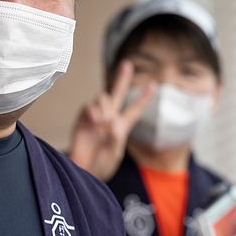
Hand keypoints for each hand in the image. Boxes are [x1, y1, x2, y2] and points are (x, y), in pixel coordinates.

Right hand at [68, 60, 154, 180]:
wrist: (82, 171)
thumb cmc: (100, 166)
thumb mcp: (114, 155)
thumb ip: (115, 137)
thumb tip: (110, 120)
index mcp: (122, 127)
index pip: (135, 110)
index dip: (143, 98)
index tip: (153, 85)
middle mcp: (109, 119)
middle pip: (117, 94)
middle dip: (122, 79)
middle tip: (126, 64)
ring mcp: (95, 118)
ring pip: (103, 98)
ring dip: (105, 105)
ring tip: (104, 120)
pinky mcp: (83, 119)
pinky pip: (89, 106)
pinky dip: (94, 110)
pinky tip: (96, 120)